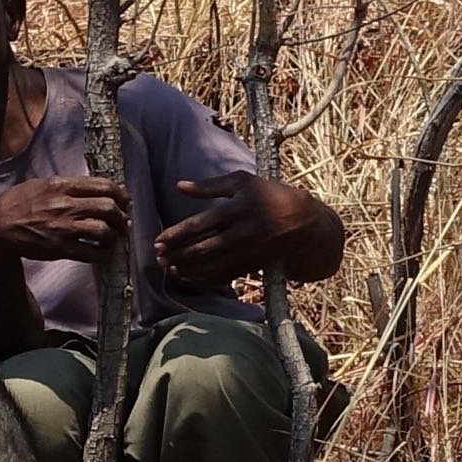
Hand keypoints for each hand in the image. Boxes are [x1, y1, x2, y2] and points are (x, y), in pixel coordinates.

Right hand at [0, 172, 125, 264]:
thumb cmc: (18, 203)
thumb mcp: (41, 184)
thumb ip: (66, 185)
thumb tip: (93, 187)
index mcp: (62, 185)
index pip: (103, 186)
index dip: (121, 194)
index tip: (125, 201)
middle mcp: (65, 205)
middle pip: (108, 207)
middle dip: (122, 216)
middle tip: (123, 222)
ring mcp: (63, 228)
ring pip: (104, 230)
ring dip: (115, 236)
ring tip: (114, 238)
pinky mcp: (60, 249)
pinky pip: (92, 252)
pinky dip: (103, 253)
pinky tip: (103, 252)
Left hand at [154, 176, 287, 285]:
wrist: (303, 221)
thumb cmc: (268, 195)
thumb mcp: (241, 182)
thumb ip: (209, 186)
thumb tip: (179, 186)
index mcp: (235, 210)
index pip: (198, 225)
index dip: (175, 235)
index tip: (158, 241)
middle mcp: (240, 233)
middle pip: (201, 249)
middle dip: (176, 255)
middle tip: (158, 257)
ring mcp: (246, 252)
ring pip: (211, 266)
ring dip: (187, 269)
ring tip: (170, 268)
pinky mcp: (252, 265)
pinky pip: (225, 276)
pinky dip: (205, 279)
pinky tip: (190, 276)